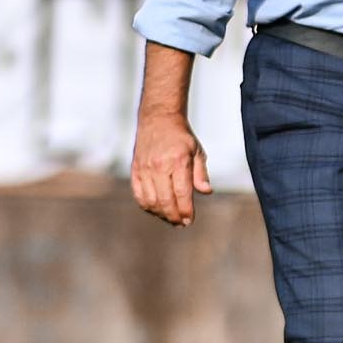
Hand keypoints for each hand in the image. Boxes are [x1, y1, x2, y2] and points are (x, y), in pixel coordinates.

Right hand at [130, 105, 211, 225]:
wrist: (158, 118)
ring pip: (150, 201)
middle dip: (174, 217)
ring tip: (170, 218)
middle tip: (181, 224)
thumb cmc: (181, 137)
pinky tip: (157, 209)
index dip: (186, 211)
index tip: (189, 220)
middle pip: (165, 201)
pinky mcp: (135, 169)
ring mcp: (145, 168)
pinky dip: (147, 206)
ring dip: (161, 214)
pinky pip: (139, 195)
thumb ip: (201, 173)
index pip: (182, 193)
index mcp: (178, 161)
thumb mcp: (197, 152)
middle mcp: (160, 166)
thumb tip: (206, 192)